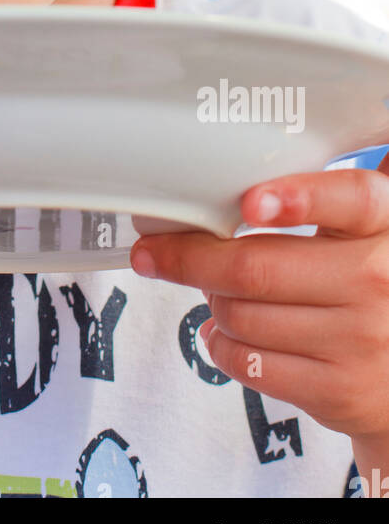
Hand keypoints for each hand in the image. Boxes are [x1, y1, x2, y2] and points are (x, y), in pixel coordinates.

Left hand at [129, 158, 388, 442]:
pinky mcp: (337, 390)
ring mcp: (359, 340)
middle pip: (257, 268)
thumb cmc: (377, 285)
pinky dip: (220, 343)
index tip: (249, 202)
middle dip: (190, 257)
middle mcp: (378, 281)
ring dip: (210, 299)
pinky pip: (248, 363)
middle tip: (156, 250)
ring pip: (241, 314)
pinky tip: (226, 330)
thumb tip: (282, 133)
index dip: (297, 198)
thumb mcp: (370, 230)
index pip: (351, 201)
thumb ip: (335, 193)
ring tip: (213, 289)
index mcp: (385, 226)